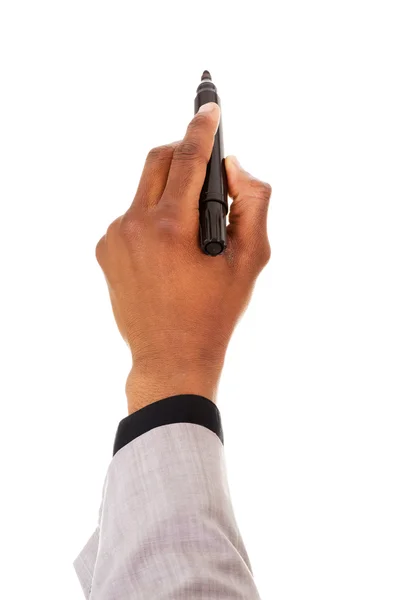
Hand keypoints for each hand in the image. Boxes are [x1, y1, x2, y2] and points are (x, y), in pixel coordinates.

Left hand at [95, 102, 271, 412]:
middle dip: (184, 153)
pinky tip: (169, 242)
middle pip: (159, 160)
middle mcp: (134, 225)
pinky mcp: (106, 249)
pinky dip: (153, 213)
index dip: (202, 127)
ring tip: (191, 220)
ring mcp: (115, 237)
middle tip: (207, 167)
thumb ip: (253, 203)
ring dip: (170, 188)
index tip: (209, 108)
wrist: (171, 357)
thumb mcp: (251, 260)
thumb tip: (234, 169)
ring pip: (145, 187)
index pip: (188, 157)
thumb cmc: (215, 313)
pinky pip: (132, 213)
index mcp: (171, 227)